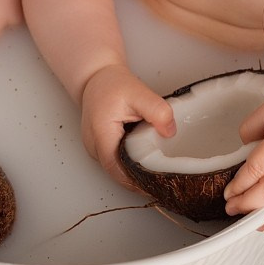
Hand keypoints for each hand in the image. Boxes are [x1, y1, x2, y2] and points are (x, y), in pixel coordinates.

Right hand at [79, 64, 175, 191]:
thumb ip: (157, 111)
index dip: (135, 181)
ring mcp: (95, 148)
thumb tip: (170, 132)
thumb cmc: (112, 84)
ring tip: (157, 177)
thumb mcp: (138, 92)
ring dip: (134, 174)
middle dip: (137, 182)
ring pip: (115, 169)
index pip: (116, 168)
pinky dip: (130, 165)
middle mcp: (94, 145)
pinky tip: (146, 164)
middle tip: (162, 185)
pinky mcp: (100, 148)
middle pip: (116, 173)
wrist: (97, 78)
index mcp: (101, 134)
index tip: (155, 187)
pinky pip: (115, 162)